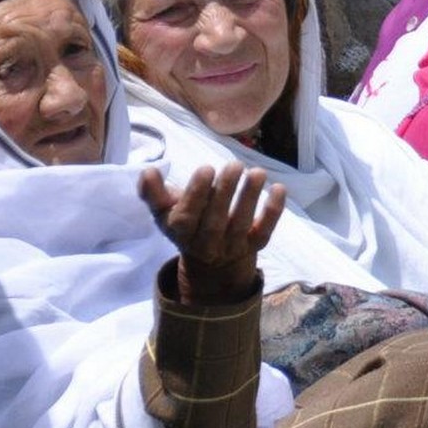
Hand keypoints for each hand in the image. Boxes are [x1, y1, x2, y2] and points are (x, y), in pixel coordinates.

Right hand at [140, 165, 282, 303]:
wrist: (211, 261)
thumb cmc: (186, 223)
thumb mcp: (165, 211)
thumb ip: (154, 193)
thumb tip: (148, 171)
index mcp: (181, 233)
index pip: (187, 217)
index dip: (196, 194)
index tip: (206, 169)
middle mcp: (205, 245)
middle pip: (215, 221)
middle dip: (225, 192)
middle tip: (234, 165)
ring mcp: (232, 247)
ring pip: (241, 224)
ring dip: (249, 198)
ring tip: (257, 172)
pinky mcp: (255, 245)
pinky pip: (265, 231)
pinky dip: (273, 212)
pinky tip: (278, 188)